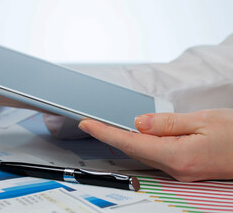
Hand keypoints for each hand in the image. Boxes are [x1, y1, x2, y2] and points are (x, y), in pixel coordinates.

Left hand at [78, 109, 232, 180]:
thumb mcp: (204, 120)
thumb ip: (168, 123)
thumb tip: (139, 123)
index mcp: (178, 155)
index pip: (131, 142)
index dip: (105, 132)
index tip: (87, 124)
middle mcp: (176, 168)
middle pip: (133, 150)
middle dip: (108, 136)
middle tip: (91, 123)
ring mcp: (180, 171)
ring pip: (142, 153)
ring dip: (122, 140)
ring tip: (105, 127)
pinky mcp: (183, 169)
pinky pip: (154, 155)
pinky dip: (139, 145)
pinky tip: (135, 137)